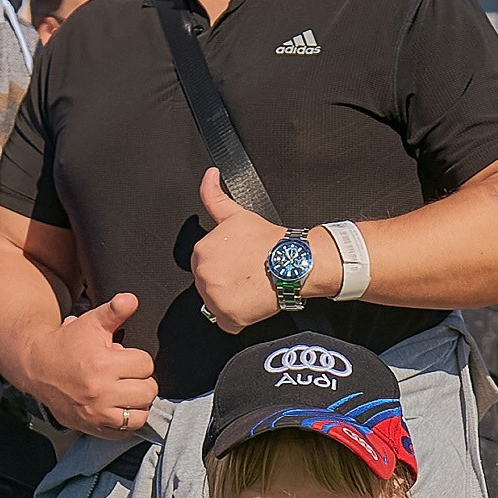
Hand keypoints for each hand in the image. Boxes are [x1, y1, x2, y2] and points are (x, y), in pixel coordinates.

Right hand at [31, 292, 158, 435]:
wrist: (37, 366)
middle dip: (140, 380)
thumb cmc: (66, 344)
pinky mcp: (93, 427)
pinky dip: (125, 422)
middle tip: (126, 375)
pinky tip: (117, 407)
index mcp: (103, 364)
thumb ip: (114, 311)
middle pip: (148, 391)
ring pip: (141, 414)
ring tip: (124, 392)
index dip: (138, 359)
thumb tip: (131, 300)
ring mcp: (97, 413)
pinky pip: (125, 432)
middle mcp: (101, 392)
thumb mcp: (90, 323)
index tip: (124, 357)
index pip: (146, 364)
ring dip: (136, 403)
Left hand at [190, 167, 330, 334]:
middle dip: (224, 282)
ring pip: (216, 304)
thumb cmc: (270, 240)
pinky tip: (252, 301)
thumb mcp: (237, 214)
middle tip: (247, 274)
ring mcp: (215, 297)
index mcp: (201, 250)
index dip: (222, 264)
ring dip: (231, 299)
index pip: (203, 264)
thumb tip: (209, 174)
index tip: (238, 263)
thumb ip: (214, 196)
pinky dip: (239, 317)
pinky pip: (227, 323)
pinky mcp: (229, 316)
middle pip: (207, 285)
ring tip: (251, 286)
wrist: (295, 261)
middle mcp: (204, 274)